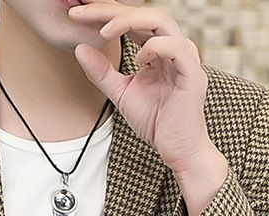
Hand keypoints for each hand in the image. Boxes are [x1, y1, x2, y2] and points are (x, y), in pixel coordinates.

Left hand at [68, 0, 216, 174]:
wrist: (177, 149)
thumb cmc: (156, 121)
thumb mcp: (120, 93)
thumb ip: (102, 72)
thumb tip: (79, 48)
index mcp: (157, 49)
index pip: (131, 21)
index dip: (104, 15)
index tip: (75, 16)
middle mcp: (172, 47)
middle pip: (144, 13)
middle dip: (111, 10)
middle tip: (82, 14)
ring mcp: (184, 58)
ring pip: (160, 21)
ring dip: (129, 21)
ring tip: (104, 32)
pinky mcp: (192, 74)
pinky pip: (175, 48)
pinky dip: (154, 48)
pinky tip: (138, 59)